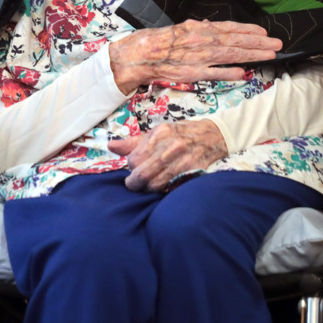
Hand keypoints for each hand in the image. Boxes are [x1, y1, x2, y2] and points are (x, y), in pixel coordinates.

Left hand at [108, 119, 227, 191]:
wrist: (212, 135)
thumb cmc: (180, 134)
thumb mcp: (158, 132)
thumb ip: (134, 142)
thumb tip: (111, 147)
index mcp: (159, 133)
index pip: (134, 158)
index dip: (131, 167)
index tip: (133, 169)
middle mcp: (171, 146)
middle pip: (143, 174)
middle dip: (134, 183)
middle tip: (134, 184)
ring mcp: (183, 160)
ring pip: (156, 184)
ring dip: (149, 188)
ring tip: (148, 185)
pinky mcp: (193, 171)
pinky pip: (172, 188)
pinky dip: (165, 190)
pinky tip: (164, 186)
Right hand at [109, 19, 281, 92]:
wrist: (141, 54)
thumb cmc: (161, 41)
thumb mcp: (182, 28)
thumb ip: (200, 29)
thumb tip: (213, 25)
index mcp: (200, 29)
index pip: (230, 28)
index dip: (249, 30)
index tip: (265, 32)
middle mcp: (202, 40)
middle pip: (235, 41)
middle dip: (258, 42)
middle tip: (277, 44)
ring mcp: (198, 56)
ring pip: (230, 55)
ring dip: (252, 55)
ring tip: (269, 55)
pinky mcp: (192, 73)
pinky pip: (214, 73)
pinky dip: (230, 72)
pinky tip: (244, 73)